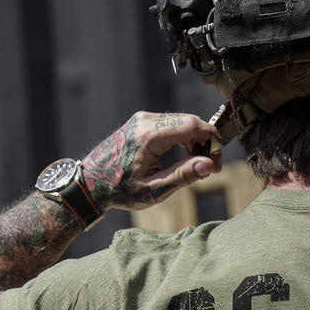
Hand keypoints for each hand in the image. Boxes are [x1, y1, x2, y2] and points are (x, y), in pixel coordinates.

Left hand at [80, 112, 221, 211]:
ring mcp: (143, 119)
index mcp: (149, 135)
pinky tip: (184, 157)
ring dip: (195, 141)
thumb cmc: (120, 189)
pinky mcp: (142, 122)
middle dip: (205, 142)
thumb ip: (183, 176)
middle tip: (211, 167)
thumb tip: (209, 165)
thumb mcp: (155, 189)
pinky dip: (182, 138)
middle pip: (189, 121)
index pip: (192, 126)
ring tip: (196, 166)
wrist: (92, 182)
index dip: (211, 142)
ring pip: (181, 122)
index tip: (217, 163)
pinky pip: (170, 124)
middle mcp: (146, 121)